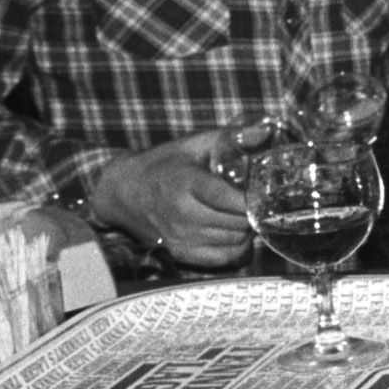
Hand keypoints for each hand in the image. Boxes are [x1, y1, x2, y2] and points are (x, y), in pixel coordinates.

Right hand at [89, 128, 256, 268]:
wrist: (122, 191)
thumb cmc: (164, 164)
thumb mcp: (194, 144)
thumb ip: (231, 138)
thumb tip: (265, 131)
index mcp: (186, 184)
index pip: (230, 199)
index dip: (254, 199)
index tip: (266, 193)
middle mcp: (182, 214)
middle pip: (237, 222)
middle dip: (255, 212)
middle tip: (260, 202)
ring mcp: (180, 237)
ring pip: (234, 240)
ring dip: (247, 229)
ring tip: (245, 214)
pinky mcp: (179, 252)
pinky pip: (223, 258)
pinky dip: (237, 247)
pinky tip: (235, 231)